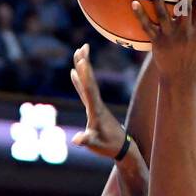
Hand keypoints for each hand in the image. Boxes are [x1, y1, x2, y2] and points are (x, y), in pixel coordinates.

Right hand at [70, 44, 126, 158]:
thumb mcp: (96, 144)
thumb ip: (87, 140)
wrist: (121, 148)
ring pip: (87, 82)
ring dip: (83, 67)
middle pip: (90, 80)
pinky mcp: (93, 108)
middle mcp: (96, 104)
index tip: (83, 60)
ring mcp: (95, 105)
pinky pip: (84, 91)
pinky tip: (74, 73)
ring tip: (78, 52)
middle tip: (83, 47)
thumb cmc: (108, 146)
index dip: (85, 76)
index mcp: (96, 110)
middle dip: (85, 63)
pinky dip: (79, 81)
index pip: (89, 89)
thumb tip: (78, 140)